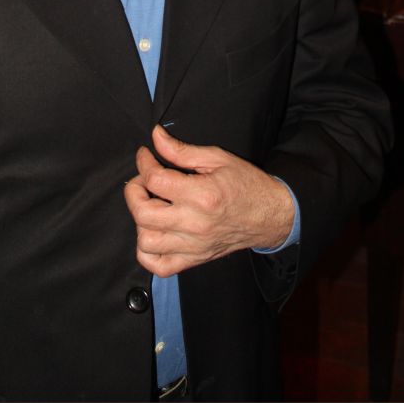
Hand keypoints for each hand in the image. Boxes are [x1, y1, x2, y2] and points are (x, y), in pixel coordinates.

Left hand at [123, 125, 294, 277]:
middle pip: (143, 213)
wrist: (270, 215)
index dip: (144, 162)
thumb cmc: (246, 184)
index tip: (146, 155)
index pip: (155, 180)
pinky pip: (158, 265)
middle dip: (134, 191)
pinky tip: (154, 231)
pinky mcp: (194, 259)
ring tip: (150, 205)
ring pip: (146, 242)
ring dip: (140, 221)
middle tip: (143, 179)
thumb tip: (155, 137)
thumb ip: (182, 150)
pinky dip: (147, 251)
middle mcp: (195, 224)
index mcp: (202, 195)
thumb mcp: (217, 158)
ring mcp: (193, 246)